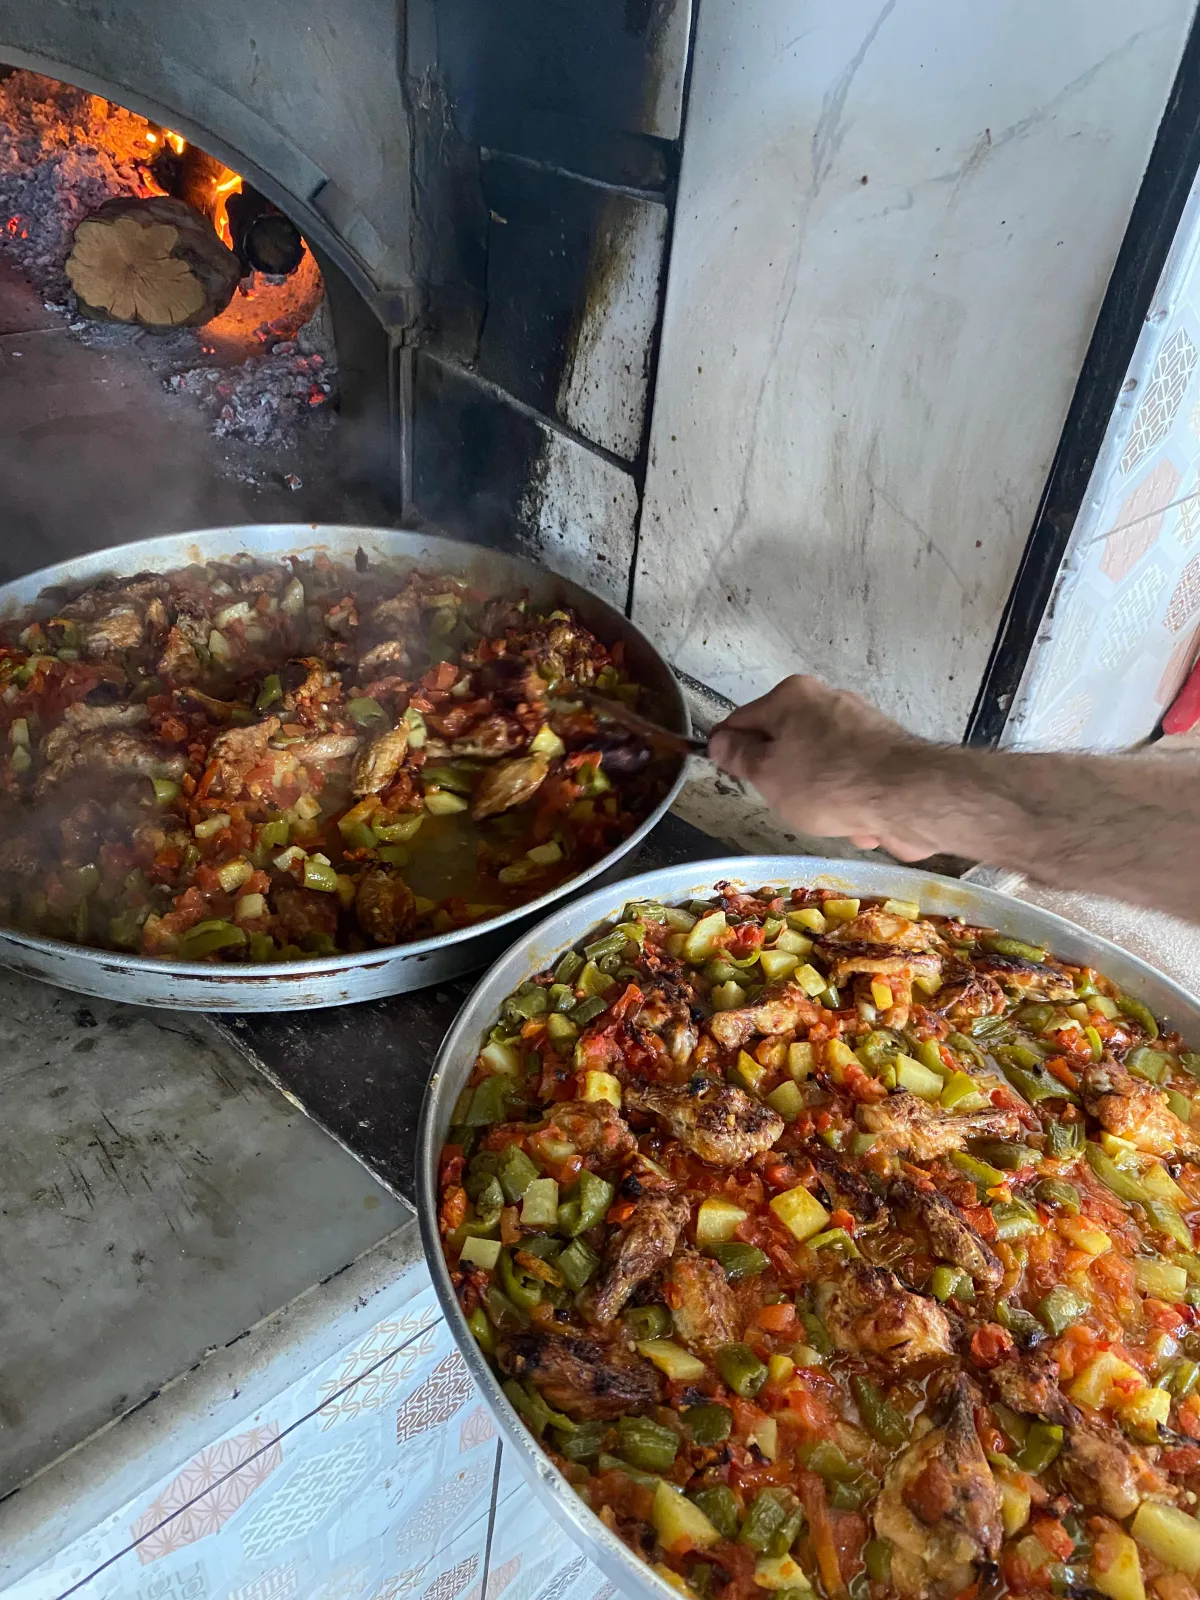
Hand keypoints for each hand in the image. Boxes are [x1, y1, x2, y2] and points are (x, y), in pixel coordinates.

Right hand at [707, 676, 940, 859]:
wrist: (906, 798)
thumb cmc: (829, 783)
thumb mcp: (767, 774)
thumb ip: (738, 756)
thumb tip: (720, 742)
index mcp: (792, 696)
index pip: (742, 719)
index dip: (728, 749)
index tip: (724, 771)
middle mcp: (826, 701)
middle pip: (783, 744)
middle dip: (782, 779)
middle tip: (784, 799)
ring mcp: (858, 726)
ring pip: (817, 769)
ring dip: (818, 799)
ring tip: (829, 814)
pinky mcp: (883, 754)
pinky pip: (849, 782)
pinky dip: (849, 803)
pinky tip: (857, 818)